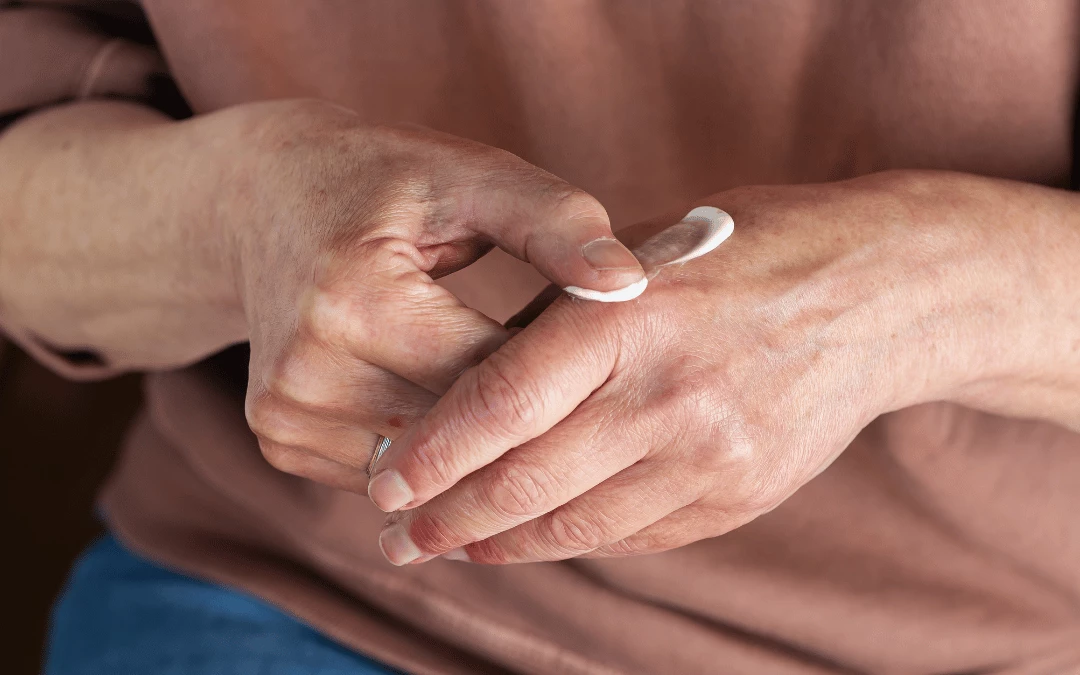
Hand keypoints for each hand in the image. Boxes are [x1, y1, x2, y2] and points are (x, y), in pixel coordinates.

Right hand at [232, 100, 645, 492]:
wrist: (261, 200)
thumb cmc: (383, 181)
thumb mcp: (470, 176)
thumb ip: (555, 222)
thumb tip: (629, 283)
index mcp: (354, 298)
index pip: (494, 377)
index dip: (564, 375)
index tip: (609, 361)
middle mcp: (305, 369)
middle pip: (459, 433)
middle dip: (527, 418)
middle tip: (580, 394)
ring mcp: (284, 413)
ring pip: (426, 468)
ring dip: (477, 444)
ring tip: (516, 402)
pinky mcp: (278, 439)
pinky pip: (386, 473)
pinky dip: (428, 453)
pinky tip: (452, 413)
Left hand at [367, 170, 1074, 563]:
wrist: (880, 291)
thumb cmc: (747, 252)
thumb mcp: (645, 253)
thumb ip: (562, 319)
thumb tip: (470, 387)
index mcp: (629, 313)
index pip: (501, 401)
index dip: (430, 452)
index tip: (384, 484)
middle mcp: (668, 391)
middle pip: (526, 479)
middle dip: (447, 518)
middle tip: (399, 538)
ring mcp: (711, 453)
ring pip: (577, 524)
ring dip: (502, 543)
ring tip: (452, 546)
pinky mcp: (742, 494)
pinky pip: (636, 535)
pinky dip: (573, 540)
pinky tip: (535, 539)